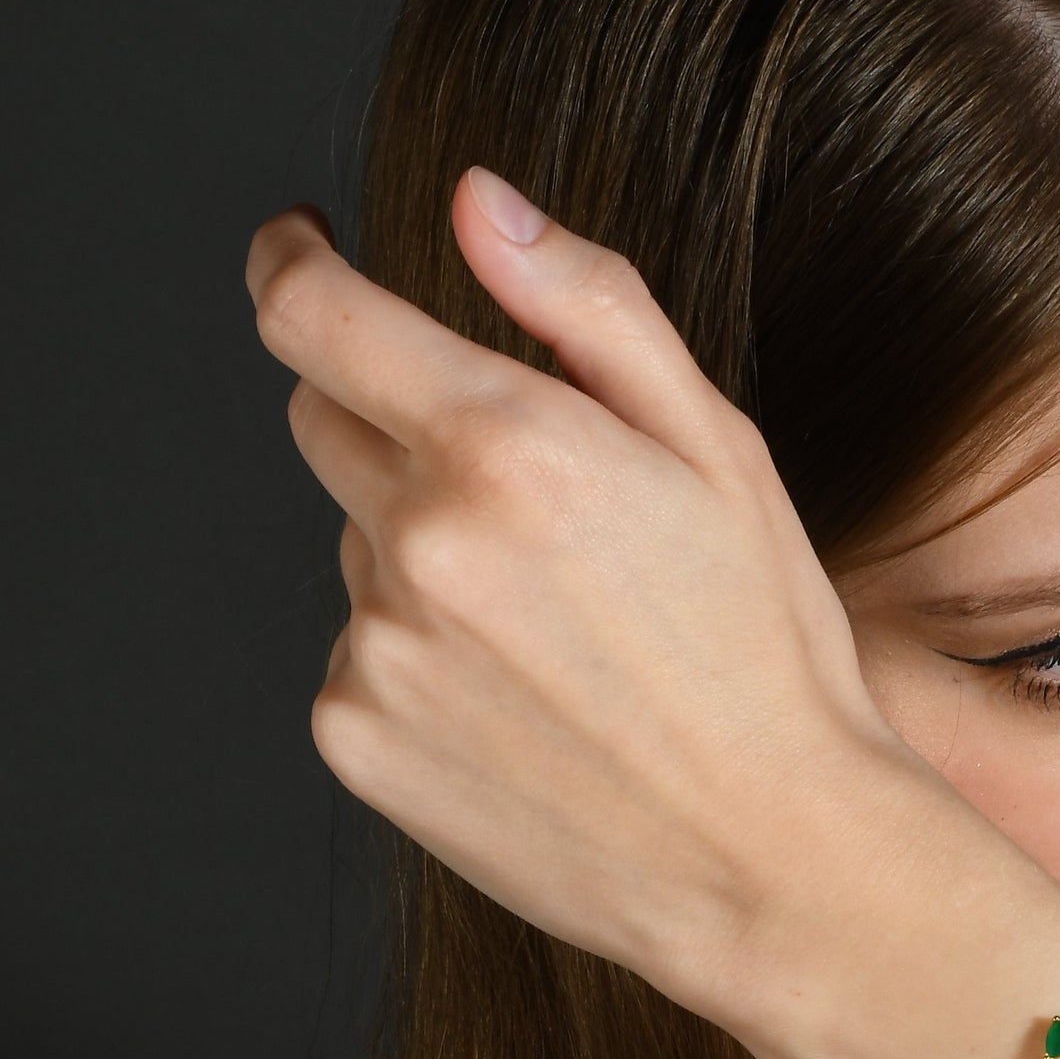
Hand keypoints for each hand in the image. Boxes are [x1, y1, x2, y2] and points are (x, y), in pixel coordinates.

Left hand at [248, 167, 908, 1026]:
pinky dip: (419, 652)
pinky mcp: (356, 737)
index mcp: (506, 445)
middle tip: (534, 497)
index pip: (314, 314)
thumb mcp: (720, 448)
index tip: (296, 246)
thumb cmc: (767, 648)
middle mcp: (416, 541)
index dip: (290, 261)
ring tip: (559, 628)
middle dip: (403, 423)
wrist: (769, 855)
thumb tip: (479, 203)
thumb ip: (589, 306)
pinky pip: (358, 651)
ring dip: (425, 550)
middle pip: (327, 423)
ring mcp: (374, 648)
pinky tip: (524, 697)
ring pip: (356, 546)